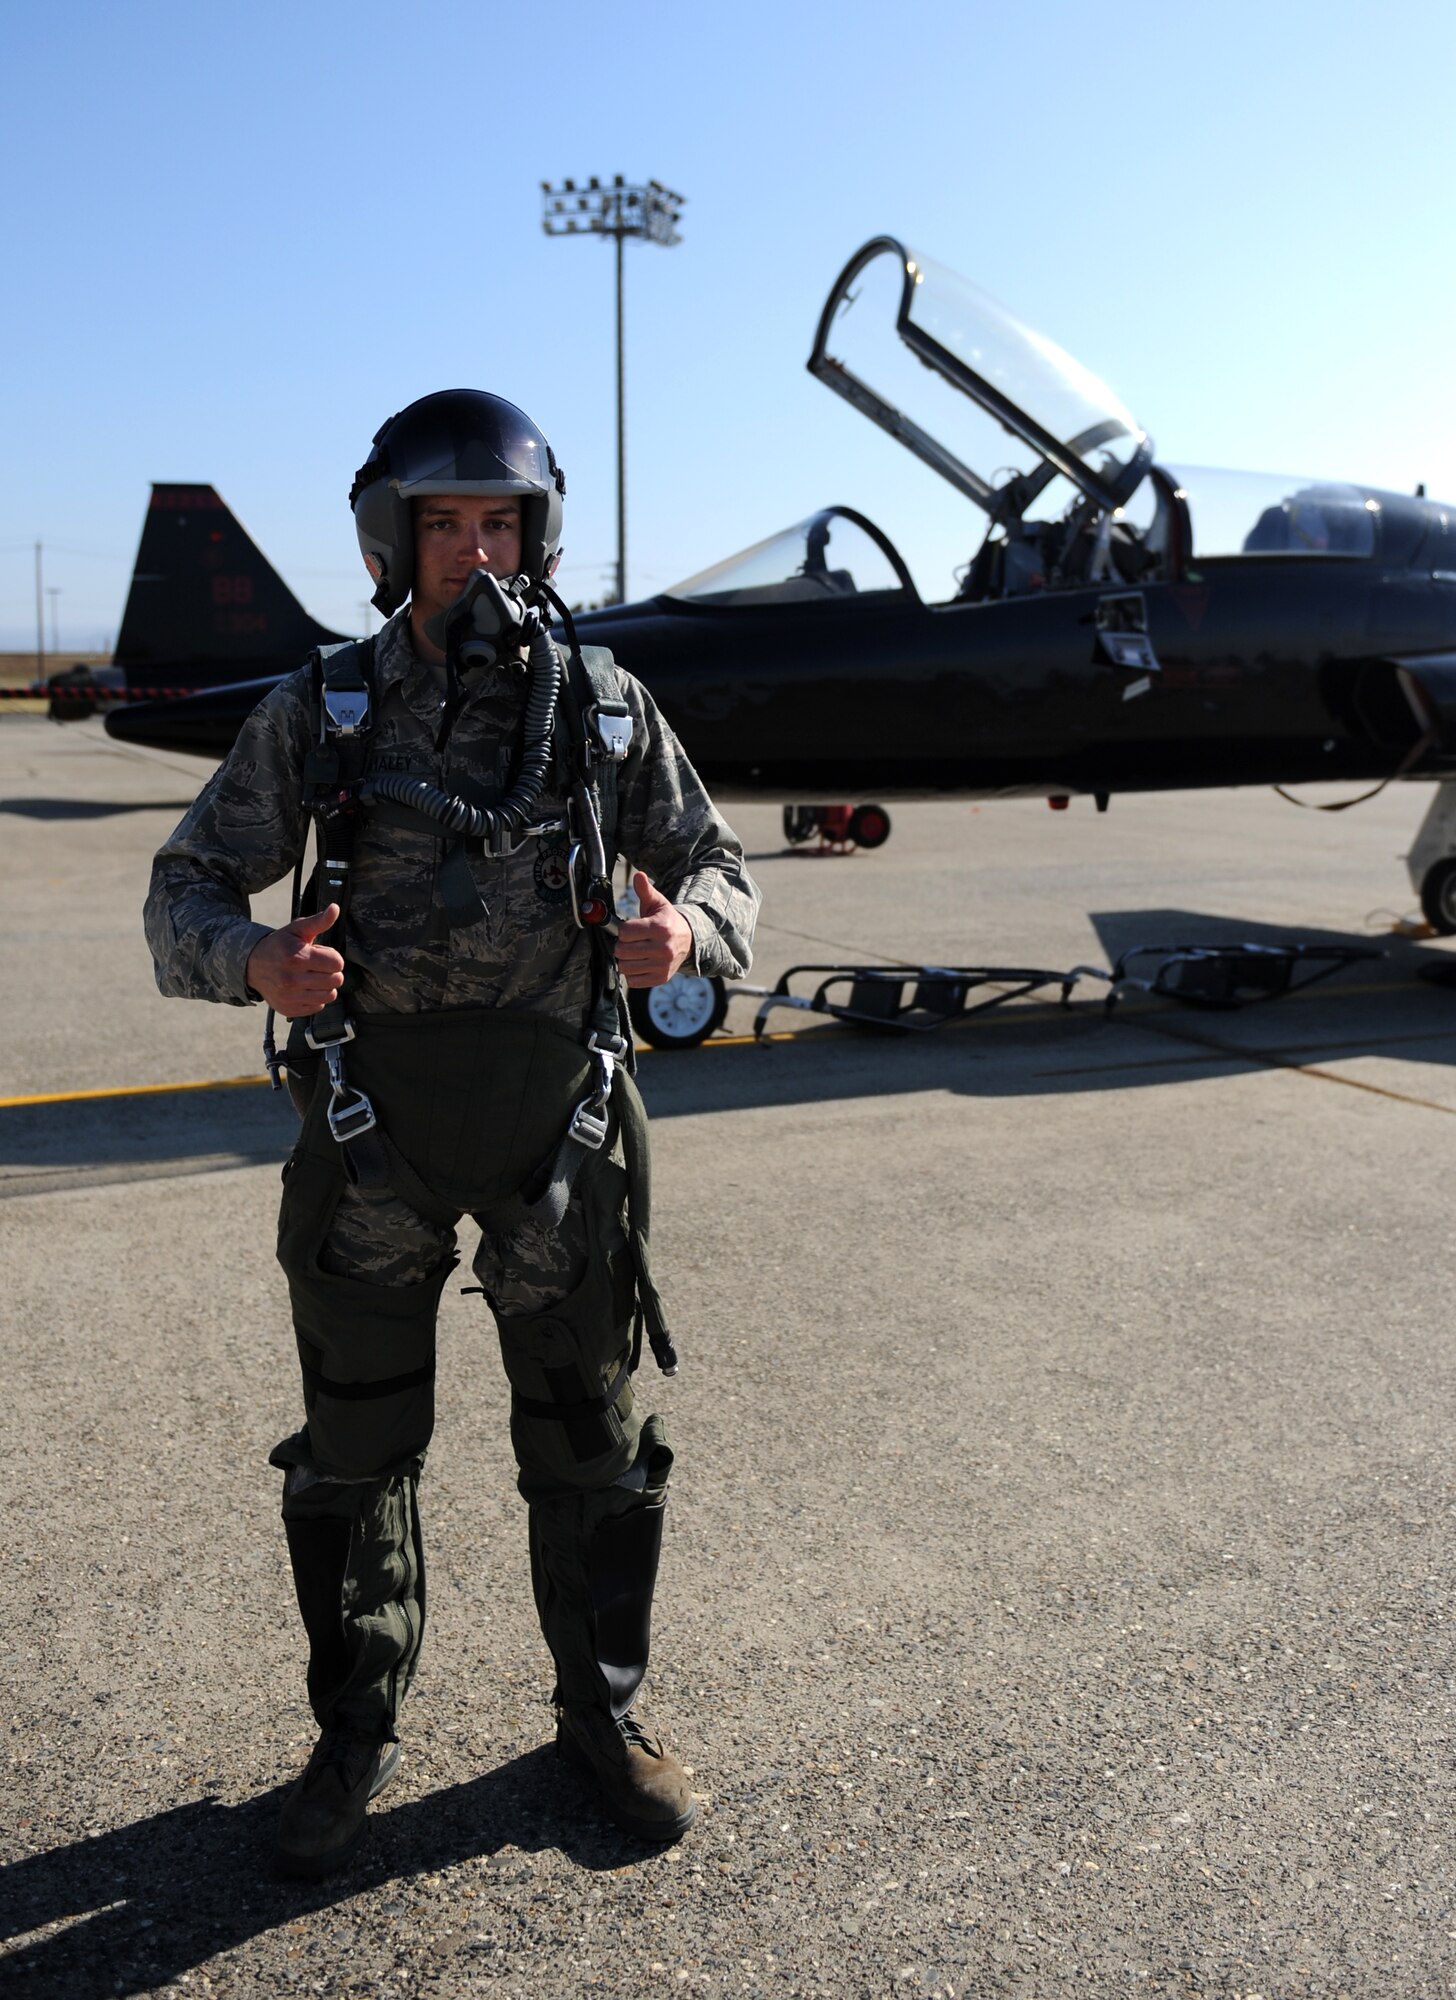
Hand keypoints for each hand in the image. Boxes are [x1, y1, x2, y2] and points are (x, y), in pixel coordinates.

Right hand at [246, 904, 344, 1015]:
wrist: (252, 966)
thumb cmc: (279, 945)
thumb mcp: (296, 930)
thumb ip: (318, 921)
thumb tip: (335, 908)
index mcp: (297, 957)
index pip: (337, 963)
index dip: (333, 957)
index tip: (322, 955)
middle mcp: (292, 980)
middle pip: (336, 980)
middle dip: (331, 971)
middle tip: (318, 966)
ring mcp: (290, 997)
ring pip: (330, 995)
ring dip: (326, 985)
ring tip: (313, 977)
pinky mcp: (290, 1009)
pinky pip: (319, 1006)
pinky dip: (316, 998)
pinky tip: (305, 988)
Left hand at [614, 871, 691, 988]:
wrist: (689, 941)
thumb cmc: (667, 920)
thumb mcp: (658, 903)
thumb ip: (645, 890)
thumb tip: (638, 875)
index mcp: (660, 928)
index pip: (625, 932)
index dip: (623, 930)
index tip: (628, 929)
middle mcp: (663, 948)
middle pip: (622, 951)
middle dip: (621, 945)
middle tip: (629, 942)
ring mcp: (662, 965)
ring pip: (625, 967)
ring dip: (625, 960)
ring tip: (633, 953)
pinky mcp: (661, 978)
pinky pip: (633, 980)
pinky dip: (632, 973)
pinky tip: (639, 963)